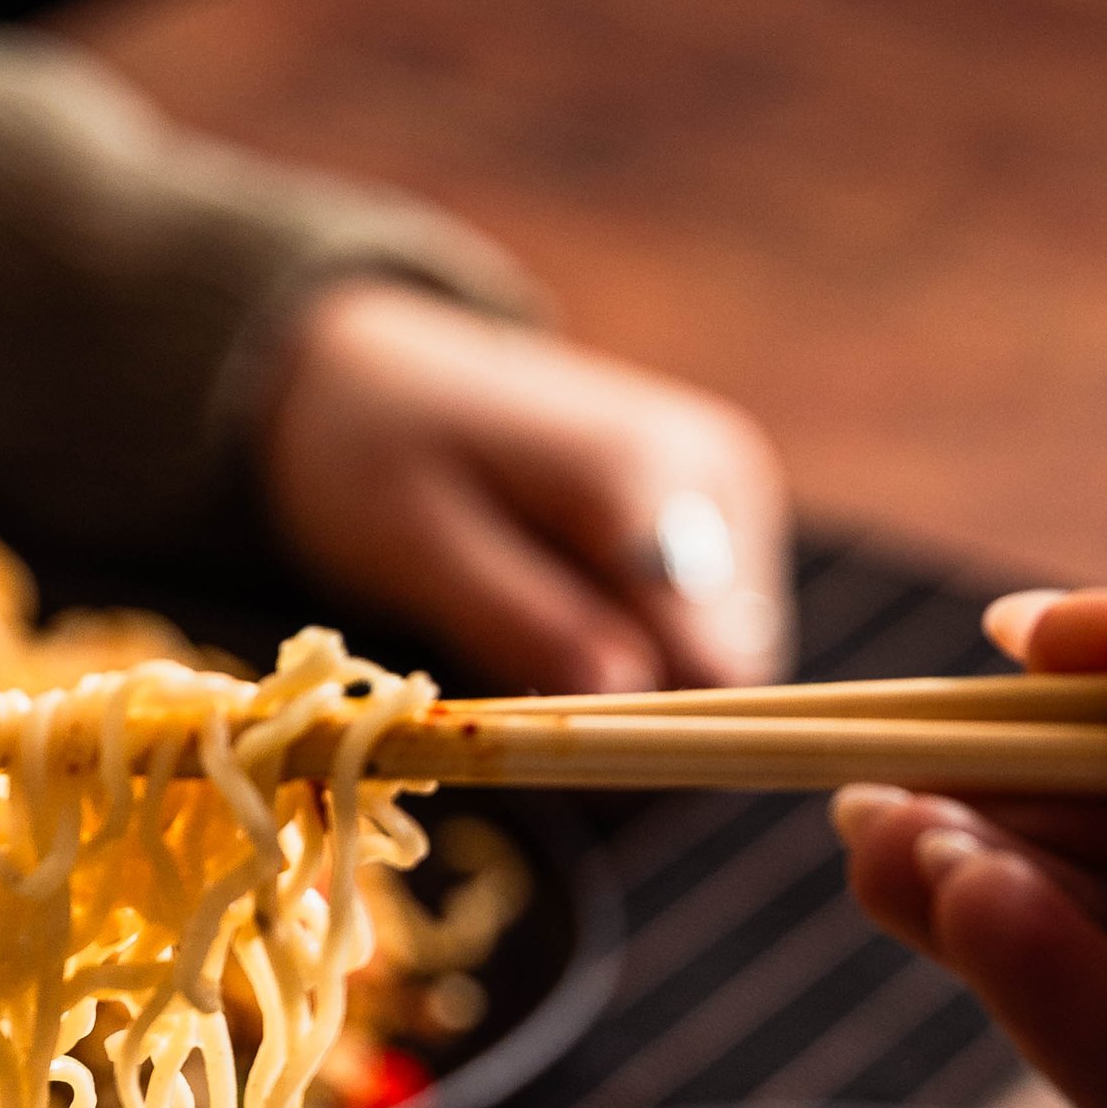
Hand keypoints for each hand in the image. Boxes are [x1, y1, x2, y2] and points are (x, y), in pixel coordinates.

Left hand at [259, 279, 789, 691]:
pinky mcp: (717, 513)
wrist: (378, 376)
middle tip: (518, 662)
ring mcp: (728, 491)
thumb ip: (525, 619)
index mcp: (651, 473)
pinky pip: (702, 630)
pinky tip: (559, 598)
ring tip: (528, 612)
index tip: (554, 731)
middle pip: (726, 668)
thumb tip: (626, 692)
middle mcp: (720, 475)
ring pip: (720, 657)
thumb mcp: (420, 546)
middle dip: (635, 699)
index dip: (642, 725)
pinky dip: (635, 642)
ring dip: (634, 672)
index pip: (715, 662)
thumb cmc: (379, 454)